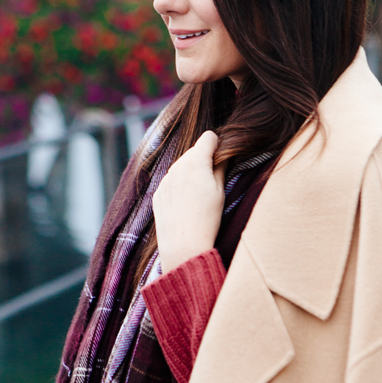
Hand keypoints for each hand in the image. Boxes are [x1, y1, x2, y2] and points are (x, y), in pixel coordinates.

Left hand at [152, 131, 224, 274]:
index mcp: (195, 162)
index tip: (221, 159)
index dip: (218, 146)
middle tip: (211, 182)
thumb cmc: (207, 219)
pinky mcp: (158, 193)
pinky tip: (185, 205)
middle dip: (203, 160)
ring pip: (181, 166)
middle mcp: (177, 166)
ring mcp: (165, 180)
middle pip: (194, 151)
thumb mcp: (220, 191)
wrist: (183, 245)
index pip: (209, 137)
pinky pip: (171, 181)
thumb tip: (223, 153)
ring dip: (190, 173)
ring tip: (198, 197)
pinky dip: (179, 186)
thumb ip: (221, 166)